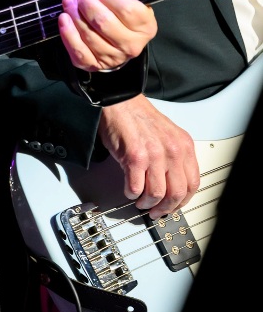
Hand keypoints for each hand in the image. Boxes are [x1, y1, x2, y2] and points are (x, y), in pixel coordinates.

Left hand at [58, 0, 156, 71]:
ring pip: (90, 37)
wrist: (116, 36)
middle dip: (88, 6)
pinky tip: (63, 20)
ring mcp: (113, 58)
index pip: (128, 11)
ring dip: (75, 17)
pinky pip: (79, 53)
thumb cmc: (123, 7)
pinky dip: (68, 35)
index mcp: (146, 25)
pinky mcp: (94, 65)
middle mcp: (132, 45)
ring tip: (68, 1)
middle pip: (106, 24)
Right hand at [97, 95, 200, 218]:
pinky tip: (129, 189)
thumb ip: (173, 158)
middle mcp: (172, 151)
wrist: (119, 100)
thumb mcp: (167, 134)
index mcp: (183, 146)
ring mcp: (154, 155)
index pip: (192, 184)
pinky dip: (132, 194)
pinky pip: (136, 188)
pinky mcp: (135, 158)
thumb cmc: (138, 116)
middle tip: (156, 211)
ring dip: (147, 203)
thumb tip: (171, 183)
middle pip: (176, 194)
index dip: (182, 201)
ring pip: (157, 195)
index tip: (174, 206)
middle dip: (165, 208)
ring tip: (140, 201)